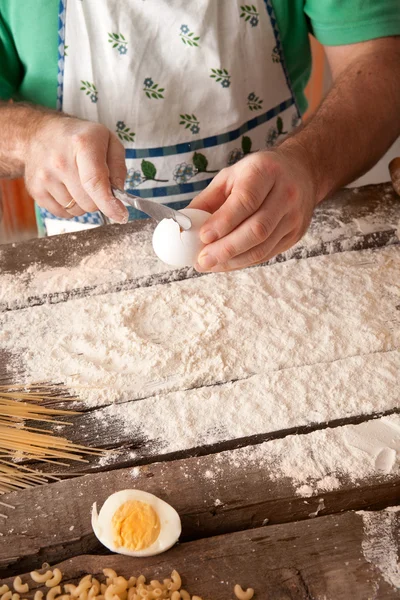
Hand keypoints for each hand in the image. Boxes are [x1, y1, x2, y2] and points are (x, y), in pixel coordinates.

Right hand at [24, 114, 127, 221]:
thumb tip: (119, 195)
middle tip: (93, 182)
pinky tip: (65, 187)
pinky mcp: (35, 189)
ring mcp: (45, 176)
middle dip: (98, 199)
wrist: (37, 133)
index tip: (121, 215)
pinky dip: (69, 206)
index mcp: (82, 144)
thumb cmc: (77, 138)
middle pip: (89, 203)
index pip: (95, 182)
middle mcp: (60, 161)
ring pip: (77, 210)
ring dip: (82, 202)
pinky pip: (62, 213)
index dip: (110, 204)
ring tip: (76, 181)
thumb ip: (118, 168)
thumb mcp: (106, 140)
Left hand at [190, 145, 316, 271]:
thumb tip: (183, 226)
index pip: (246, 200)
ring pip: (263, 247)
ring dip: (232, 260)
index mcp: (266, 171)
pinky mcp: (295, 234)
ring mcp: (294, 216)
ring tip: (209, 264)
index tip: (203, 236)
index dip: (224, 221)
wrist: (300, 172)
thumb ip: (207, 201)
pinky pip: (267, 254)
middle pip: (257, 229)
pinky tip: (226, 262)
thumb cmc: (257, 174)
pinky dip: (243, 262)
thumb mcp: (230, 176)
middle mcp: (286, 193)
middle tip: (202, 260)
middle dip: (226, 249)